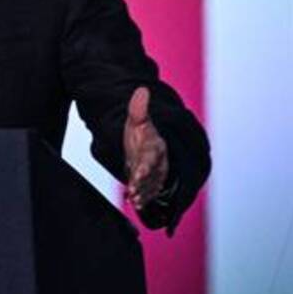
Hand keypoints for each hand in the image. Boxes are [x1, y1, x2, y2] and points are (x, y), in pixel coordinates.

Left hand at [122, 86, 169, 209]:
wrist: (145, 144)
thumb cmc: (142, 133)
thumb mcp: (137, 119)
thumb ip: (138, 108)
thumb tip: (142, 90)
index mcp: (156, 146)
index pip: (152, 156)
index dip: (146, 165)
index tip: (138, 173)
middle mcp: (158, 163)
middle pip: (152, 175)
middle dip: (144, 184)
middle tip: (135, 192)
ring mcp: (154, 174)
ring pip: (151, 186)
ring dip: (143, 194)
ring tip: (135, 201)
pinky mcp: (150, 183)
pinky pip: (148, 193)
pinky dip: (143, 199)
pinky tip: (134, 203)